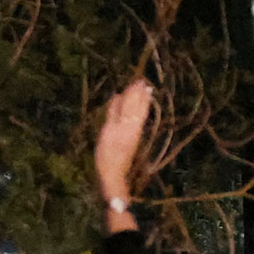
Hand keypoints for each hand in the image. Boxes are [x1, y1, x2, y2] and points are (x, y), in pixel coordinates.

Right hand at [95, 80, 153, 197]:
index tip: (137, 80)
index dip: (133, 92)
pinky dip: (142, 111)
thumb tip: (117, 96)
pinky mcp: (135, 137)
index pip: (131, 103)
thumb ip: (113, 113)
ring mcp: (135, 131)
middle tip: (143, 82)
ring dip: (143, 101)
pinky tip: (143, 108)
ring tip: (147, 91)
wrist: (114, 172)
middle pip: (138, 106)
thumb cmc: (107, 153)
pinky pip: (140, 119)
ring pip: (141, 113)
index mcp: (126, 122)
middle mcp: (133, 125)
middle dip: (140, 94)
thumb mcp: (107, 131)